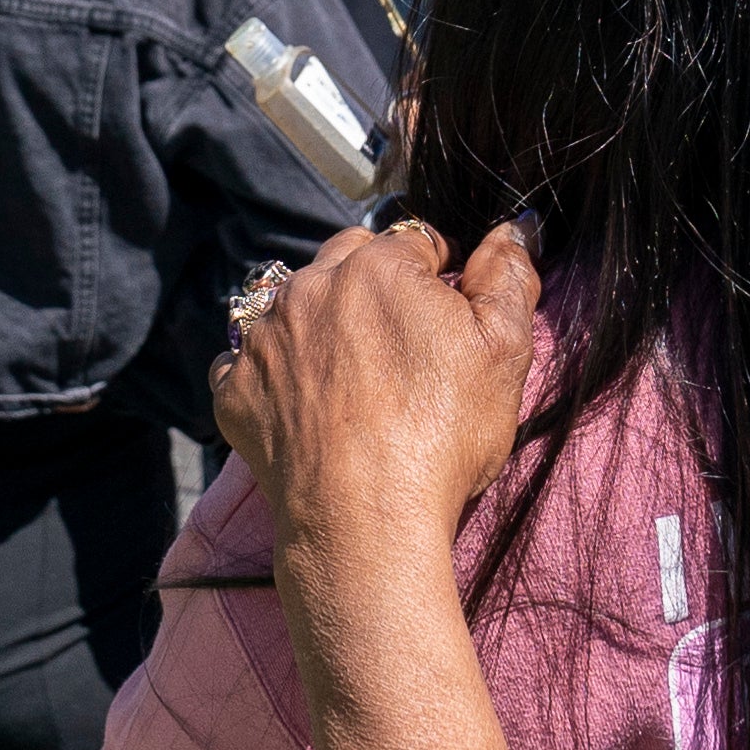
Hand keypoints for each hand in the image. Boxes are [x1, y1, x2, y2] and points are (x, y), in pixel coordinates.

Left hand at [213, 220, 539, 565]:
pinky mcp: (235, 390)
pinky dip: (276, 374)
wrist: (366, 521)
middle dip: (375, 285)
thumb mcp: (504, 350)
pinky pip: (250, 363)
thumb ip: (507, 277)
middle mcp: (310, 289)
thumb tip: (513, 229)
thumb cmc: (442, 436)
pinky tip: (305, 405)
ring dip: (322, 325)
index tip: (447, 311)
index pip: (413, 242)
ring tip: (355, 379)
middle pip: (347, 262)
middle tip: (402, 343)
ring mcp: (264, 340)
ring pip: (296, 307)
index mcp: (377, 267)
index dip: (436, 272)